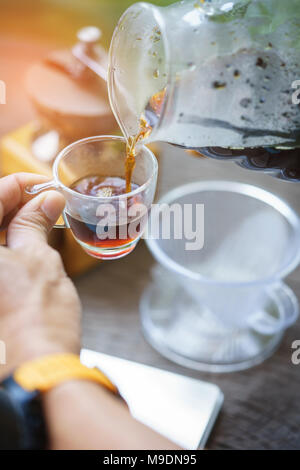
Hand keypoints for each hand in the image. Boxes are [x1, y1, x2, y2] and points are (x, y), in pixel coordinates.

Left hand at [0, 173, 80, 379]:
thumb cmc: (37, 317)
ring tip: (42, 218)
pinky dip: (7, 247)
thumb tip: (47, 200)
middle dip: (14, 204)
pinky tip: (29, 242)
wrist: (36, 367)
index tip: (41, 183)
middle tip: (45, 199)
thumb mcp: (39, 258)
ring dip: (10, 225)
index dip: (18, 185)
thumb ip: (35, 223)